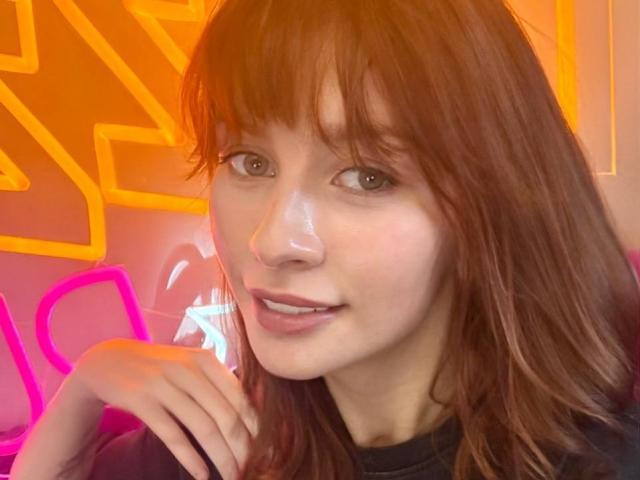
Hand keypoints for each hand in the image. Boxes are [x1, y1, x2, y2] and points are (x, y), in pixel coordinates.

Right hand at [67, 338, 257, 479]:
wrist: (108, 359)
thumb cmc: (159, 367)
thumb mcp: (190, 366)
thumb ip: (217, 384)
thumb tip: (252, 415)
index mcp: (205, 359)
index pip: (241, 398)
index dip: (256, 428)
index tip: (266, 450)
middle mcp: (188, 369)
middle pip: (226, 416)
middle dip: (243, 448)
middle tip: (253, 470)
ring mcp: (163, 384)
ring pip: (203, 428)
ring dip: (222, 458)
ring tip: (233, 476)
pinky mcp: (141, 401)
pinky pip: (173, 434)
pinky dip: (191, 458)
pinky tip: (202, 475)